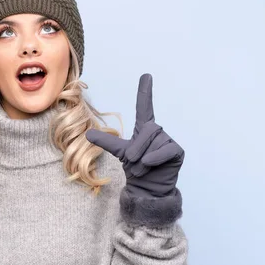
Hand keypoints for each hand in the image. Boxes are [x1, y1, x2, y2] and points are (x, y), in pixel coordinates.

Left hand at [86, 74, 183, 198]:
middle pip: (146, 129)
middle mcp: (157, 131)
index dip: (145, 91)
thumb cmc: (137, 168)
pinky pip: (164, 150)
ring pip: (153, 143)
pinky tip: (150, 165)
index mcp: (143, 128)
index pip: (144, 106)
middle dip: (136, 147)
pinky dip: (154, 158)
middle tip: (131, 161)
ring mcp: (168, 140)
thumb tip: (87, 133)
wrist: (148, 189)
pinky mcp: (177, 151)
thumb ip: (106, 142)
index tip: (146, 75)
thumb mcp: (119, 152)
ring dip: (142, 160)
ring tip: (142, 168)